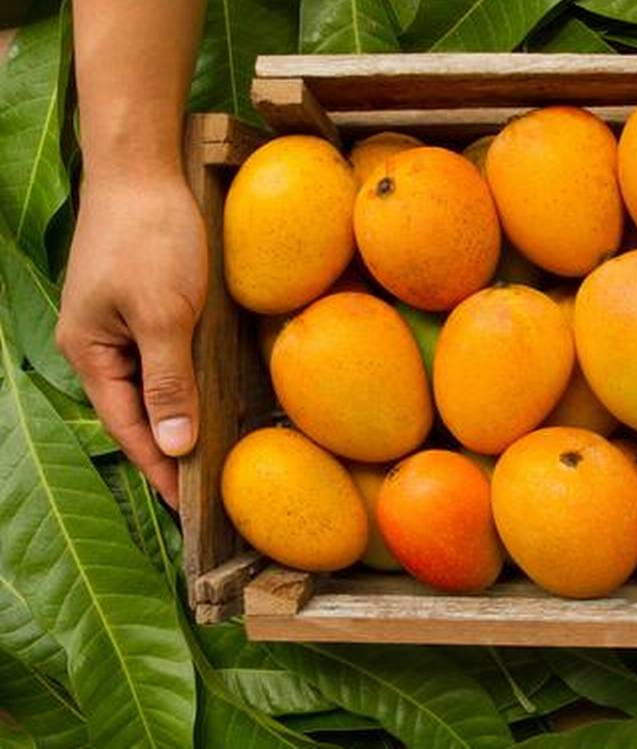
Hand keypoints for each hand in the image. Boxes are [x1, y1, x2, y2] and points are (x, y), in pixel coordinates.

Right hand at [57, 173, 206, 506]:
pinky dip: (181, 384)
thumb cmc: (149, 238)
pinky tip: (204, 399)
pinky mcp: (142, 305)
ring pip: (149, 387)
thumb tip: (173, 446)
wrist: (142, 169)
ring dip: (175, 420)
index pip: (130, 429)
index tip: (188, 508)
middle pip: (136, 413)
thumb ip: (168, 381)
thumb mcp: (164, 315)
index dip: (159, 469)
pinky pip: (161, 359)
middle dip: (166, 453)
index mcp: (91, 353)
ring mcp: (119, 324)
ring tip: (207, 458)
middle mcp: (99, 345)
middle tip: (205, 493)